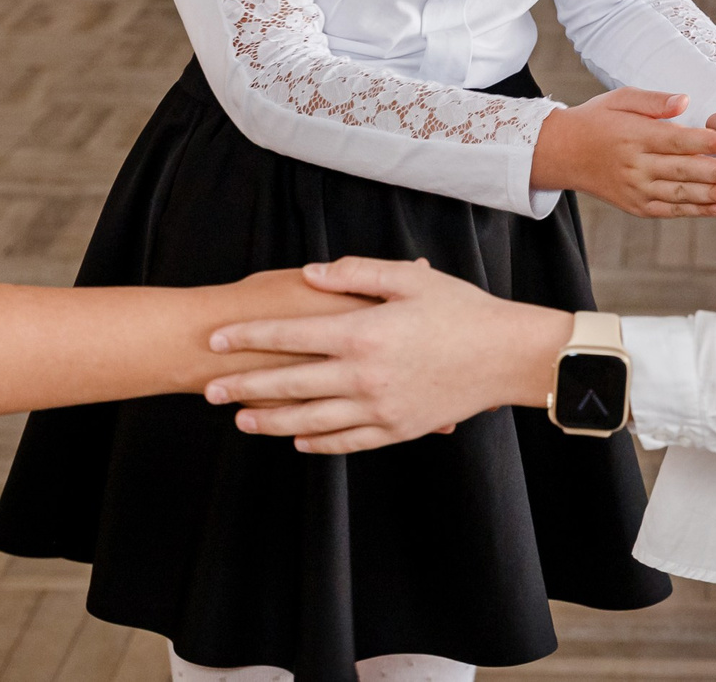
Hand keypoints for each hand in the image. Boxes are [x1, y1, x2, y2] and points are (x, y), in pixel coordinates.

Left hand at [205, 257, 568, 452]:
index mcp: (363, 332)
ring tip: (242, 421)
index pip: (290, 335)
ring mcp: (381, 408)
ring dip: (273, 422)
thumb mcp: (409, 278)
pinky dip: (319, 443)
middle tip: (209, 390)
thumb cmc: (460, 308)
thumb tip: (310, 273)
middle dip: (245, 386)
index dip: (248, 336)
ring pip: (312, 420)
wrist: (506, 355)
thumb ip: (355, 274)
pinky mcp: (398, 429)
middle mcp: (365, 375)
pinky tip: (297, 441)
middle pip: (290, 383)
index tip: (216, 339)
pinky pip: (349, 442)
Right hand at [531, 86, 715, 216]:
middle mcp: (634, 165)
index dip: (708, 143)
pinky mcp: (635, 206)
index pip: (677, 140)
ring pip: (679, 194)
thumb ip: (654, 101)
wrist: (563, 153)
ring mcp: (635, 189)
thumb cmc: (597, 120)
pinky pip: (669, 210)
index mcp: (634, 135)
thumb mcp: (620, 99)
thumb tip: (686, 101)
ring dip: (710, 195)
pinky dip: (694, 211)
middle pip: (682, 169)